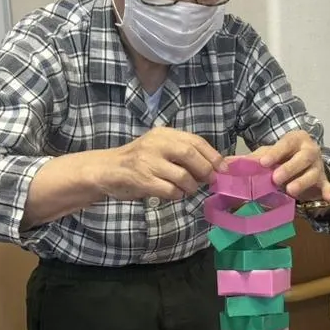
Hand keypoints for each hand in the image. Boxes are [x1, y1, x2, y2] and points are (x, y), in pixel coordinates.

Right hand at [97, 127, 224, 200]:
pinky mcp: (142, 179)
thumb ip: (182, 153)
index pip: (194, 140)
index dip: (212, 155)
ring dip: (190, 186)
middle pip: (190, 154)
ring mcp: (148, 162)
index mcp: (163, 134)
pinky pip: (170, 190)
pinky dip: (177, 195)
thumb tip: (213, 167)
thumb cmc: (138, 161)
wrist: (106, 169)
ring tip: (187, 189)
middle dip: (205, 170)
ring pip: (182, 176)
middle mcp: (156, 144)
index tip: (223, 168)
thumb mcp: (159, 148)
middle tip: (210, 181)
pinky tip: (172, 194)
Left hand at [252, 130, 329, 204]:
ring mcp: (318, 165)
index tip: (263, 163)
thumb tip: (226, 165)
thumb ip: (253, 159)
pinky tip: (327, 198)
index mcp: (296, 139)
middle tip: (275, 178)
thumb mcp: (270, 154)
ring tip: (290, 190)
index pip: (286, 143)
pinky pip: (328, 185)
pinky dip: (329, 191)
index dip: (276, 152)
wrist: (308, 163)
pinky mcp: (324, 180)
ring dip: (302, 181)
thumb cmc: (284, 157)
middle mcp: (310, 150)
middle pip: (303, 157)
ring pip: (313, 172)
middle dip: (289, 168)